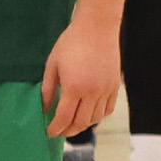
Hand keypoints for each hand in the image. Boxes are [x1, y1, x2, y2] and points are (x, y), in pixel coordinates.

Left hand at [42, 19, 121, 140]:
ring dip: (83, 125)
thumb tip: (45, 109)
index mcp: (75, 87)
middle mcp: (93, 92)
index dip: (55, 128)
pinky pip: (108, 109)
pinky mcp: (115, 86)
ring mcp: (107, 90)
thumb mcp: (52, 65)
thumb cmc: (71, 43)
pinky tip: (89, 115)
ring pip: (96, 118)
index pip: (64, 117)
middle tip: (59, 132)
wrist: (97, 28)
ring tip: (72, 124)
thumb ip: (48, 90)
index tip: (48, 132)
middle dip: (68, 131)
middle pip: (81, 122)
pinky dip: (98, 116)